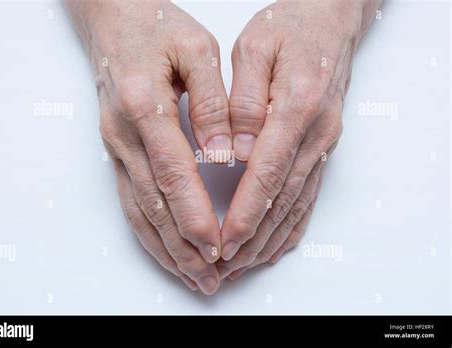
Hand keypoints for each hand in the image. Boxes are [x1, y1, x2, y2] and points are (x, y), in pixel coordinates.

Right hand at [65, 0, 232, 293]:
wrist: (115, 21)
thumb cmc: (158, 29)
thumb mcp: (196, 50)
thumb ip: (211, 102)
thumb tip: (221, 152)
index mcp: (145, 106)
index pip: (172, 171)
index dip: (194, 213)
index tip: (215, 244)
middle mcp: (124, 133)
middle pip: (153, 202)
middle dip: (182, 245)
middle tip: (208, 277)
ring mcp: (116, 146)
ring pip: (139, 208)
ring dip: (165, 247)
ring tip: (191, 275)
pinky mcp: (117, 152)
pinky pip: (131, 200)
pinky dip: (149, 231)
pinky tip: (165, 249)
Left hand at [218, 0, 380, 278]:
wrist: (328, 21)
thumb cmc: (289, 28)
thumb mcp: (255, 49)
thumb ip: (245, 101)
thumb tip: (238, 149)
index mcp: (296, 106)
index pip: (267, 171)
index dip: (245, 210)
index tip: (225, 239)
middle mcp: (315, 132)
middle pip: (282, 197)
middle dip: (253, 235)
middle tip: (227, 264)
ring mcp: (323, 143)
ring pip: (296, 203)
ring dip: (270, 237)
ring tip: (244, 262)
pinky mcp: (322, 148)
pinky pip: (308, 195)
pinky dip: (291, 224)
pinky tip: (276, 243)